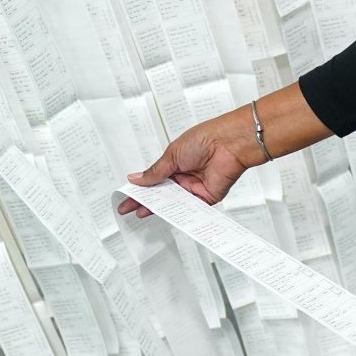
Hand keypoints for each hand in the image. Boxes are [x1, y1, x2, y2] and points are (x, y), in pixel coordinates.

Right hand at [118, 108, 257, 217]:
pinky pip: (191, 208)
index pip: (153, 179)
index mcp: (175, 163)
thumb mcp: (171, 155)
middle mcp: (185, 176)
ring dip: (159, 208)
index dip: (140, 189)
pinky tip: (165, 215)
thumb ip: (154, 172)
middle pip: (162, 194)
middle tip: (129, 209)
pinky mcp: (207, 197)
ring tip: (141, 212)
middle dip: (145, 201)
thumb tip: (136, 179)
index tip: (127, 196)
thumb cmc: (205, 139)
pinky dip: (179, 212)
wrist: (228, 144)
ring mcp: (195, 187)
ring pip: (174, 203)